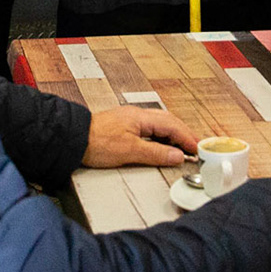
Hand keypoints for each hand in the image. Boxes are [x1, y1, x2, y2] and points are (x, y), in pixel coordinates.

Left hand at [82, 107, 197, 168]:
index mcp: (141, 117)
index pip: (172, 126)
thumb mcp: (130, 151)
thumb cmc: (96, 142)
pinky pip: (150, 129)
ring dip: (173, 135)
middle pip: (168, 122)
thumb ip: (156, 153)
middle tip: (194, 147)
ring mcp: (130, 120)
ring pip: (160, 124)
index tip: (197, 149)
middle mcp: (138, 115)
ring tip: (181, 148)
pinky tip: (161, 145)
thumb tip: (177, 156)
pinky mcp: (124, 127)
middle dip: (184, 134)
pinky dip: (161, 137)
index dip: (187, 138)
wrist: (73, 139)